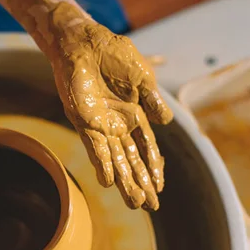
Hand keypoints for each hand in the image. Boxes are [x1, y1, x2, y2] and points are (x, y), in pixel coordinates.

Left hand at [48, 2, 172, 209]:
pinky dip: (103, 163)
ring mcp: (101, 125)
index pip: (147, 149)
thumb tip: (166, 123)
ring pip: (115, 160)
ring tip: (134, 203)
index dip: (154, 169)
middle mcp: (118, 126)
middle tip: (150, 207)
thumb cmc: (114, 55)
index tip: (161, 189)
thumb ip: (152, 101)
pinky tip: (110, 181)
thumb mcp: (142, 78)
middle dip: (142, 184)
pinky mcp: (84, 121)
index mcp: (135, 116)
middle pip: (132, 161)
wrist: (85, 43)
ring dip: (125, 181)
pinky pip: (95, 147)